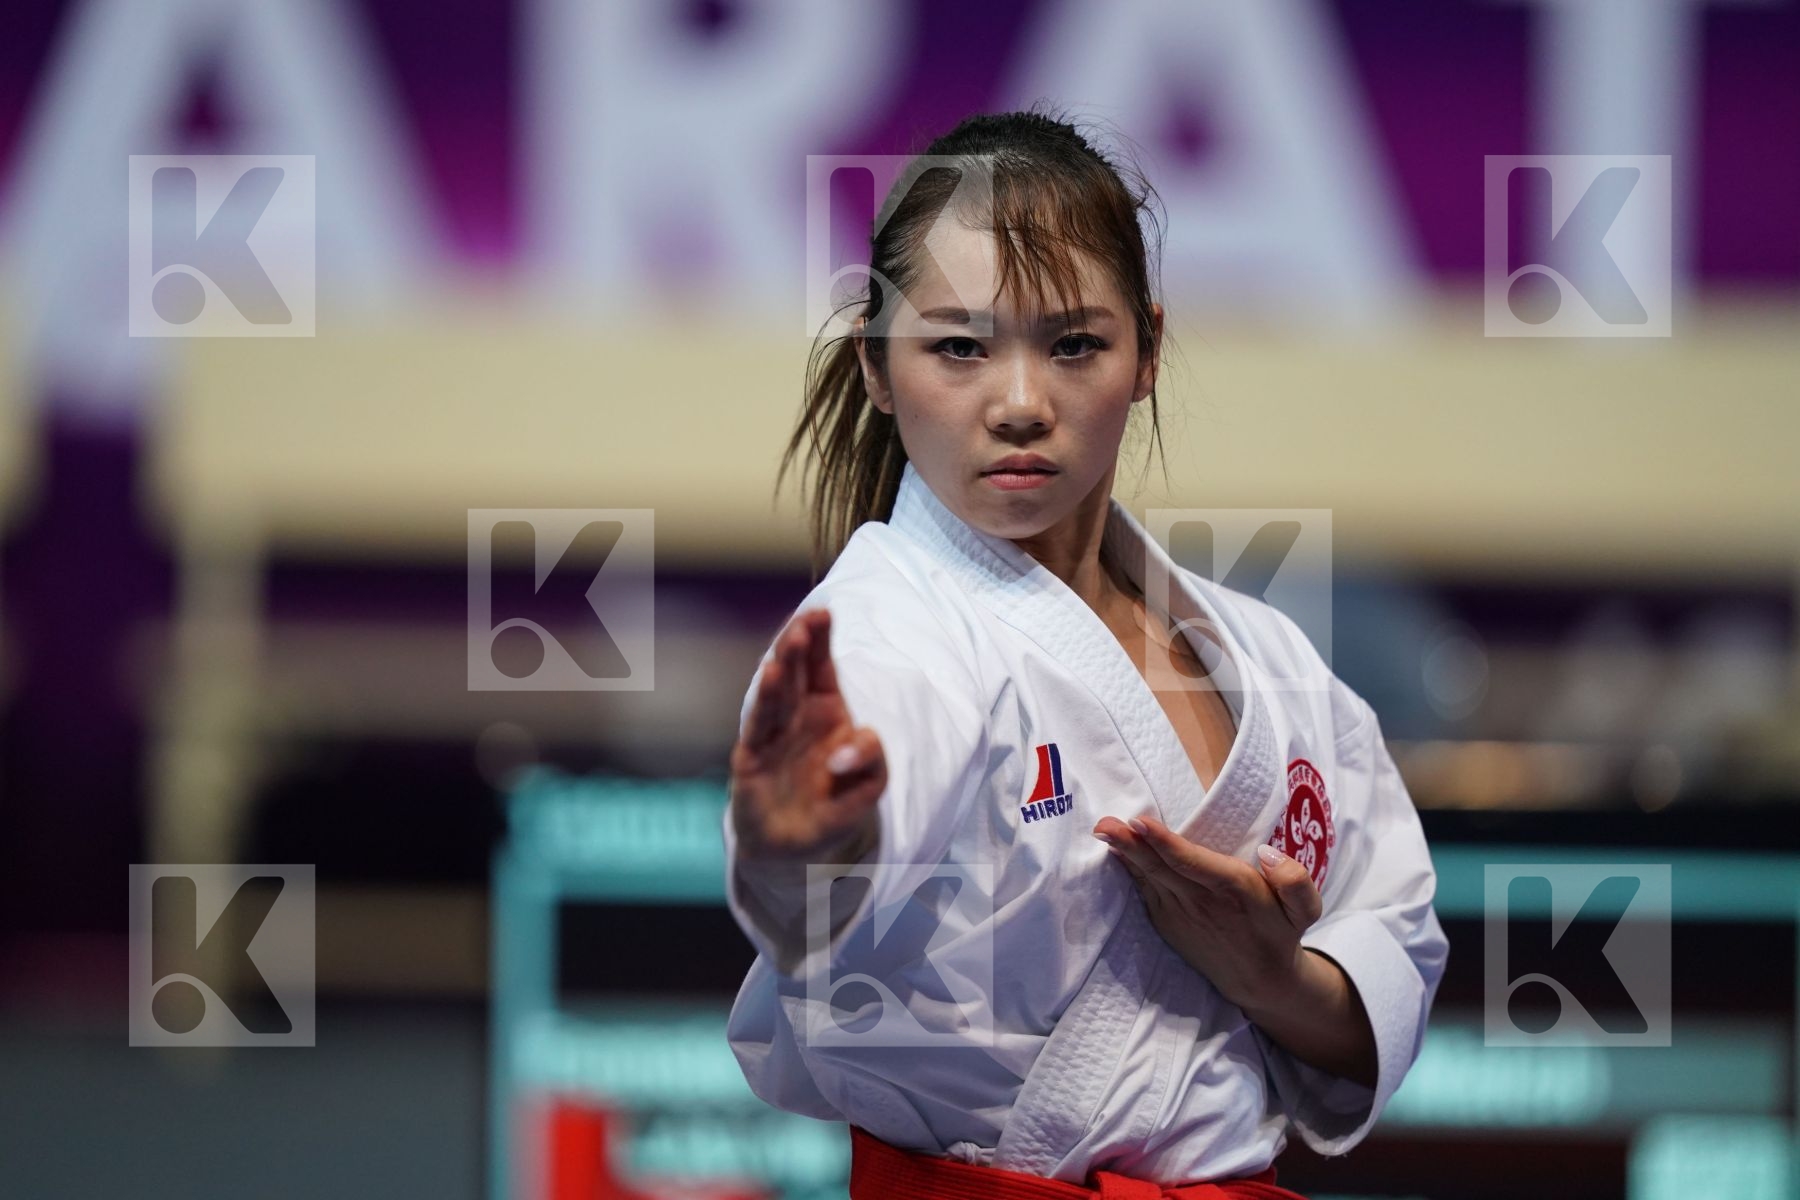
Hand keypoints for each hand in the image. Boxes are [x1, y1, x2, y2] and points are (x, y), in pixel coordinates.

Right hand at [730, 608, 884, 864]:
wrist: (796, 848)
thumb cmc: (832, 807)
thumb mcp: (869, 786)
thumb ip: (872, 761)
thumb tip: (848, 747)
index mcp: (826, 713)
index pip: (822, 669)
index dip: (821, 641)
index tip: (822, 613)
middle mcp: (796, 716)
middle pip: (796, 672)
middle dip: (800, 644)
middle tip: (805, 621)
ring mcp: (773, 734)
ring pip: (777, 693)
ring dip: (784, 667)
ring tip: (791, 643)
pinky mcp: (753, 757)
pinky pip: (759, 725)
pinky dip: (765, 702)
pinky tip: (771, 677)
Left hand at [1092, 813, 1323, 1013]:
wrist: (1260, 981)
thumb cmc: (1280, 932)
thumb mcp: (1306, 910)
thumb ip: (1295, 880)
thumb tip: (1267, 853)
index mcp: (1234, 890)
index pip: (1194, 864)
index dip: (1166, 844)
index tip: (1140, 822)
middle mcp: (1202, 902)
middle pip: (1162, 868)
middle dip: (1132, 844)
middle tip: (1105, 823)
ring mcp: (1180, 914)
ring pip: (1149, 877)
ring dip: (1124, 853)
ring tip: (1102, 829)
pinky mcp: (1167, 922)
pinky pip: (1145, 891)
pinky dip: (1129, 870)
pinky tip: (1115, 851)